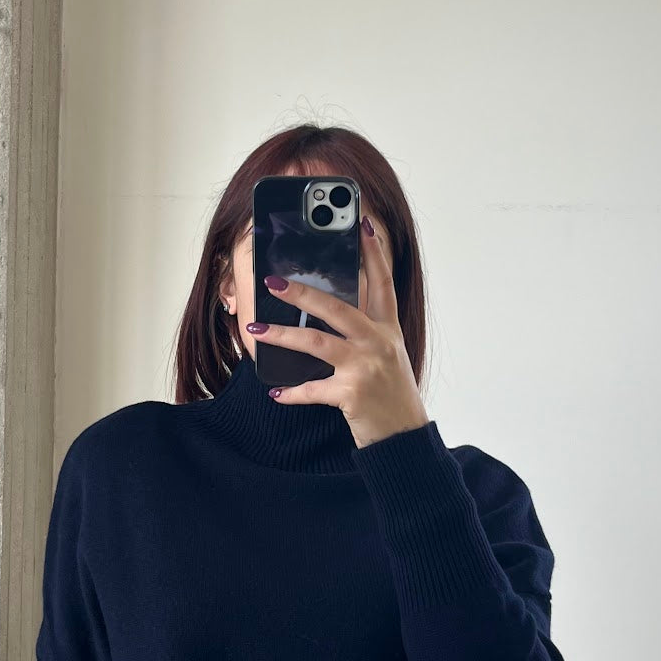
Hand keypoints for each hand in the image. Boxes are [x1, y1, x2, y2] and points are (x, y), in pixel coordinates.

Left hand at [247, 214, 430, 449]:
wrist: (404, 436)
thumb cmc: (390, 393)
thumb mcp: (386, 355)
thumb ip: (363, 332)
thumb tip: (322, 311)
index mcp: (388, 330)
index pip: (381, 283)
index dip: (373, 253)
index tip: (361, 223)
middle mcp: (379, 343)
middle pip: (337, 308)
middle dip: (302, 293)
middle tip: (273, 281)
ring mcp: (365, 368)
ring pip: (316, 343)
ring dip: (281, 335)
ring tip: (255, 329)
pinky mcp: (352, 394)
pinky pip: (313, 389)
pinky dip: (292, 392)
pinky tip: (275, 392)